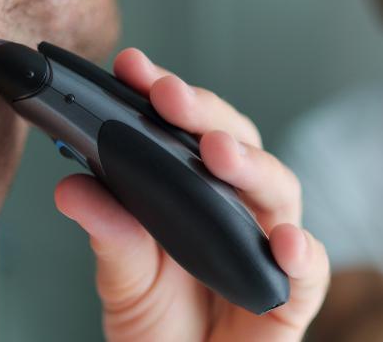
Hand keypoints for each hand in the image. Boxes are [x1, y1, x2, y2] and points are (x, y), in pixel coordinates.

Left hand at [53, 48, 329, 341]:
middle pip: (237, 144)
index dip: (166, 92)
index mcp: (195, 190)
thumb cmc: (158, 327)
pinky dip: (302, 252)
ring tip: (218, 153)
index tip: (133, 66)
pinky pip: (310, 269)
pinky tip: (282, 241)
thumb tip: (72, 186)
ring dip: (250, 166)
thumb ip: (109, 234)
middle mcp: (237, 208)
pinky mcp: (292, 297)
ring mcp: (268, 247)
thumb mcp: (121, 281)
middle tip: (169, 96)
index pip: (187, 127)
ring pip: (279, 191)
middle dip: (204, 113)